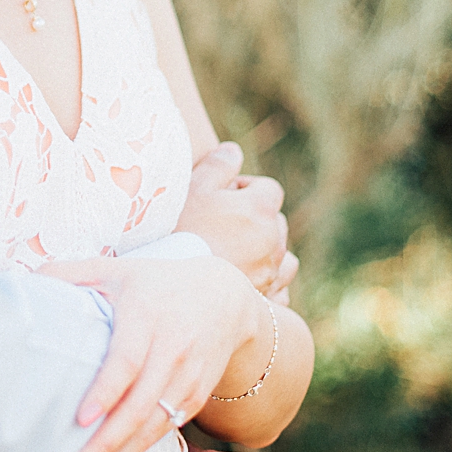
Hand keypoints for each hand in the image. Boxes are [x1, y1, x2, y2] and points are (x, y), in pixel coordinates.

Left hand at [35, 254, 259, 451]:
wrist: (227, 297)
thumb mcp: (118, 269)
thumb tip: (27, 282)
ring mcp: (187, 377)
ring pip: (152, 428)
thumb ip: (72, 274)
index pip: (127, 360)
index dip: (106, 391)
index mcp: (146, 315)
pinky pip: (164, 430)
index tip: (81, 419)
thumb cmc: (158, 284)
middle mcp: (172, 349)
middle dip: (105, 445)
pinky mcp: (194, 397)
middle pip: (139, 406)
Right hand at [175, 142, 297, 297]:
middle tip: (219, 224)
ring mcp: (271, 274)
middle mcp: (273, 242)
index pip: (269, 188)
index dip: (245, 188)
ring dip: (266, 250)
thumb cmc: (178, 231)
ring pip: (281, 255)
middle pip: (275, 221)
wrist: (170, 287)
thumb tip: (234, 151)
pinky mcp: (266, 300)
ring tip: (235, 254)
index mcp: (261, 210)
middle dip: (254, 218)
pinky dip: (268, 282)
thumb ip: (218, 165)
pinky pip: (279, 288)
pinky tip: (245, 280)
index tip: (219, 197)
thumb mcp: (193, 188)